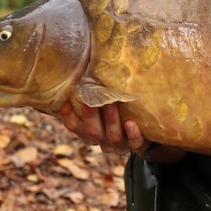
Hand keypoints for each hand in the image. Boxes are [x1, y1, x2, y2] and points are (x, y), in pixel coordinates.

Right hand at [57, 103, 186, 162]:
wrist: (147, 132)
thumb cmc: (120, 111)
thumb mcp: (105, 103)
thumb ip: (96, 92)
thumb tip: (85, 65)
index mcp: (91, 131)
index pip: (75, 127)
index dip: (68, 117)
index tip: (63, 103)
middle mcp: (103, 140)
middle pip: (92, 132)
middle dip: (90, 116)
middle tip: (89, 100)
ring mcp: (121, 144)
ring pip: (113, 137)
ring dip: (111, 121)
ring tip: (110, 104)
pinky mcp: (138, 145)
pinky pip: (135, 143)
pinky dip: (133, 134)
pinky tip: (131, 123)